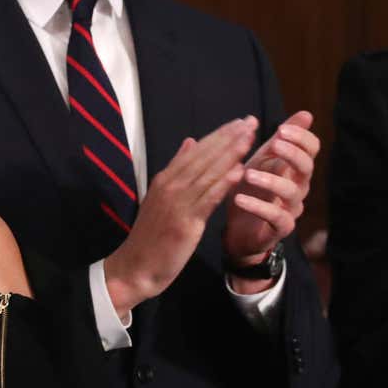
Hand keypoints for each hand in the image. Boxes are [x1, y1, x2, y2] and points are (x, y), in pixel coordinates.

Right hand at [104, 118, 255, 315]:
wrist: (136, 266)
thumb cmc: (152, 235)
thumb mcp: (160, 196)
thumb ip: (176, 168)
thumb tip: (190, 141)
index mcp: (166, 178)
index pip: (197, 149)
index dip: (220, 134)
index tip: (241, 121)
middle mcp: (171, 185)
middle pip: (204, 156)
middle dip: (229, 137)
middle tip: (251, 121)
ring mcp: (177, 202)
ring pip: (208, 172)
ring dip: (230, 153)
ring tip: (250, 137)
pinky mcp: (185, 222)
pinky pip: (208, 198)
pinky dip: (223, 183)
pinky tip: (239, 171)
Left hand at [223, 111, 318, 267]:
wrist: (239, 229)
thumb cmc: (253, 189)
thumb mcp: (263, 159)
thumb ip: (280, 139)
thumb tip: (305, 113)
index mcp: (295, 167)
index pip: (312, 148)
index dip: (301, 137)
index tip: (281, 129)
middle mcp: (299, 186)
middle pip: (307, 167)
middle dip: (292, 153)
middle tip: (275, 143)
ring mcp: (291, 208)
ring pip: (291, 192)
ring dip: (270, 180)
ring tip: (248, 175)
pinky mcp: (281, 227)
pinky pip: (276, 217)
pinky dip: (258, 207)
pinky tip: (239, 199)